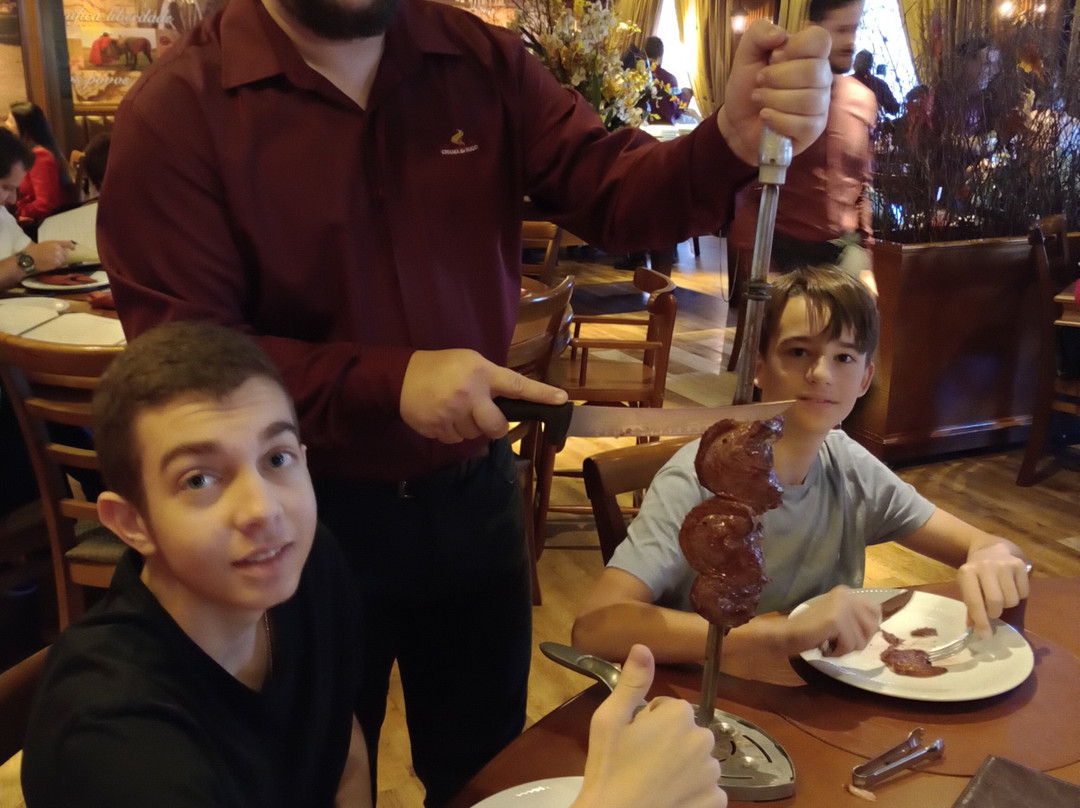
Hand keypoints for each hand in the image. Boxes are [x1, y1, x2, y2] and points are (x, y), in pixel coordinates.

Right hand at [25, 240, 74, 272]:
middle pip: (66, 253)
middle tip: (54, 255)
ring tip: (50, 259)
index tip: (73, 248)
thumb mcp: (45, 244)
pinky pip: (59, 264)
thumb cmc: (35, 250)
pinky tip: (49, 263)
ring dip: (59, 260)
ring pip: (63, 259)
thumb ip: (54, 245)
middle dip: (62, 254)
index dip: (72, 246)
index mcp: (55, 243)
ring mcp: (58, 257)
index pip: (68, 243)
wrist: (29, 258)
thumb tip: (61, 248)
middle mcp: (58, 250)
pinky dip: (56, 264)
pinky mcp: (56, 264)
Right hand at [400, 348, 566, 443]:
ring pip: (475, 435)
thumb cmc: (441, 366)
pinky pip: (456, 440)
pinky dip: (452, 432)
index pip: (517, 384)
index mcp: (482, 373)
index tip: (562, 399)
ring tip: (454, 408)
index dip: (541, 393)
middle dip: (494, 426)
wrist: (400, 377)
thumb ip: (490, 378)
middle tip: (483, 416)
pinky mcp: (439, 429)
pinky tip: (442, 416)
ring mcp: (454, 414)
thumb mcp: (469, 361)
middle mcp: (471, 394)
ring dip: (469, 427)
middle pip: (497, 427)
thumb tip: (511, 398)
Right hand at [572, 645, 724, 807]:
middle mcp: (704, 740)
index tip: (633, 741)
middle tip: (641, 762)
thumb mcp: (609, 721)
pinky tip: (671, 799)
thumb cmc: (609, 770)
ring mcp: (713, 774)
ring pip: (698, 761)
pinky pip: (708, 789)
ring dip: (683, 768)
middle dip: (669, 743)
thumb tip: (643, 646)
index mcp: (679, 716)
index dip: (649, 723)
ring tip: (655, 783)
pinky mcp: (718, 802)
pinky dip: (693, 793)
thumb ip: (632, 682)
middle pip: (687, 733)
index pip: (669, 708)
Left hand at [717, 20, 832, 165]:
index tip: (774, 57)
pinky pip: (804, 124)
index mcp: (808, 55)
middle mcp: (820, 77)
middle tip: (760, 82)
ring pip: (809, 99)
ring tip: (760, 100)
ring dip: (774, 100)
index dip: (796, 47)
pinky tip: (765, 117)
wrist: (737, 122)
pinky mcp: (814, 129)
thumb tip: (780, 34)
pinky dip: (778, 120)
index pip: (821, 39)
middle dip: (777, 78)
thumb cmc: (747, 87)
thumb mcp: (745, 55)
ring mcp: (820, 104)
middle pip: (814, 71)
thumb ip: (759, 34)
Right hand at [782, 585, 880, 656]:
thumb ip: (855, 616)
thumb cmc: (812, 629)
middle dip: (858, 641)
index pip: (876, 611)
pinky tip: (826, 648)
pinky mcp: (836, 620)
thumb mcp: (838, 616)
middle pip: (872, 627)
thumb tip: (876, 627)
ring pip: (862, 640)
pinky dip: (839, 652)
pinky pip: (850, 645)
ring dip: (847, 648)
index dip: (867, 628)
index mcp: (847, 592)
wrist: (788, 633)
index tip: (850, 634)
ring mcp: (842, 606)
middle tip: (839, 641)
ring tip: (831, 644)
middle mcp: (846, 595)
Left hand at [957, 541, 1028, 638]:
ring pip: (1012, 600)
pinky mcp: (1020, 565)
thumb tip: (975, 630)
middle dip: (995, 613)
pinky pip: (1024, 593)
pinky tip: (1011, 587)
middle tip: (992, 611)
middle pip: (996, 602)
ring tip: (1001, 596)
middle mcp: (985, 566)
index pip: (974, 601)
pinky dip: (1019, 596)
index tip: (985, 635)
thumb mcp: (967, 586)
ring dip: (1007, 605)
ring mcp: (1004, 565)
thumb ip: (971, 607)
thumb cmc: (977, 573)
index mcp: (967, 572)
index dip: (980, 621)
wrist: (991, 549)